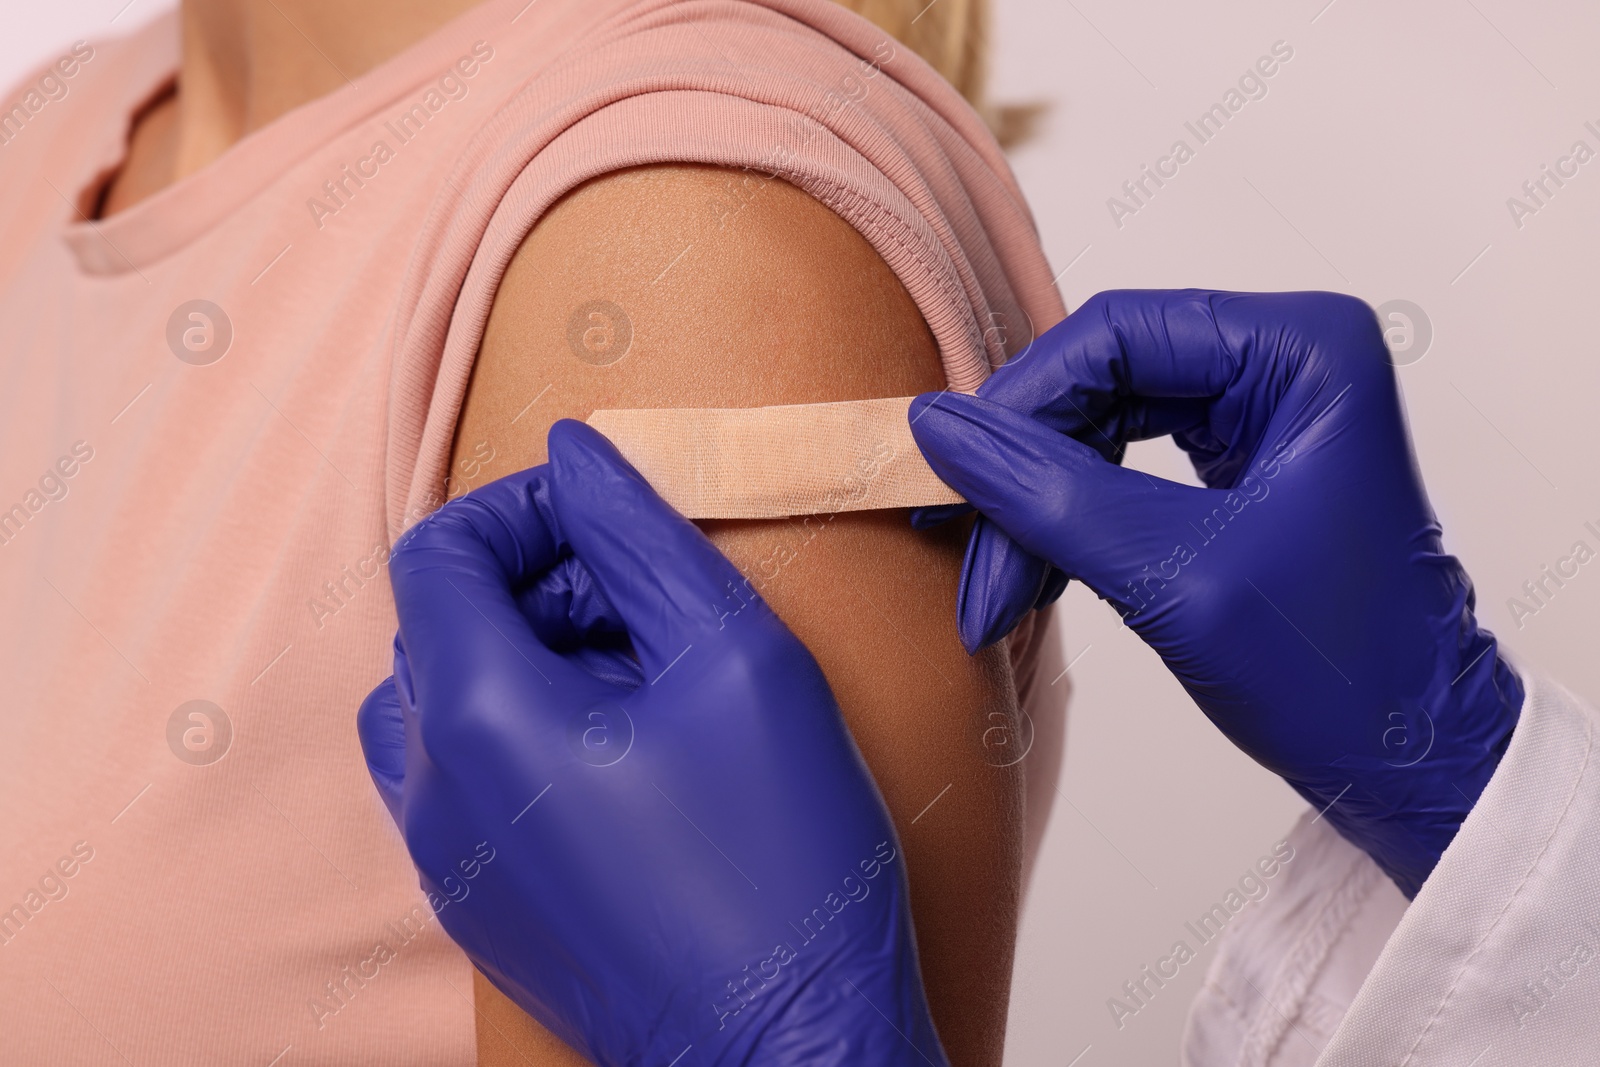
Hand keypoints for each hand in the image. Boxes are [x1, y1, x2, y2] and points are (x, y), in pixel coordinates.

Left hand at [357, 421, 945, 1066]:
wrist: (787, 1051)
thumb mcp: (736, 658)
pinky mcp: (484, 907)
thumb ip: (642, 536)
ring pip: (448, 704)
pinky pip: (469, 781)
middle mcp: (432, 792)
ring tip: (647, 679)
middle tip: (658, 605)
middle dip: (541, 582)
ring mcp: (450, 860)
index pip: (440, 553)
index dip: (528, 509)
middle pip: (442, 625)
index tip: (614, 517)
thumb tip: (579, 452)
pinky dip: (531, 731)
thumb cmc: (780, 866)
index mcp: (476, 718)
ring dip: (534, 657)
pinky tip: (637, 756)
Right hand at [909, 289, 1522, 896]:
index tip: (950, 471)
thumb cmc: (1346, 679)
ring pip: (1100, 427)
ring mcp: (1263, 413)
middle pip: (1101, 380)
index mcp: (1305, 351)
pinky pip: (1122, 468)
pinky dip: (1070, 524)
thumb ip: (1049, 495)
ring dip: (1037, 507)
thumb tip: (940, 430)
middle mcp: (1286, 362)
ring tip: (996, 591)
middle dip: (1024, 471)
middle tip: (962, 545)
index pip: (1118, 333)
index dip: (1019, 402)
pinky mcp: (1239, 465)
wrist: (1416, 767)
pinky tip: (1034, 578)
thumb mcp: (1174, 578)